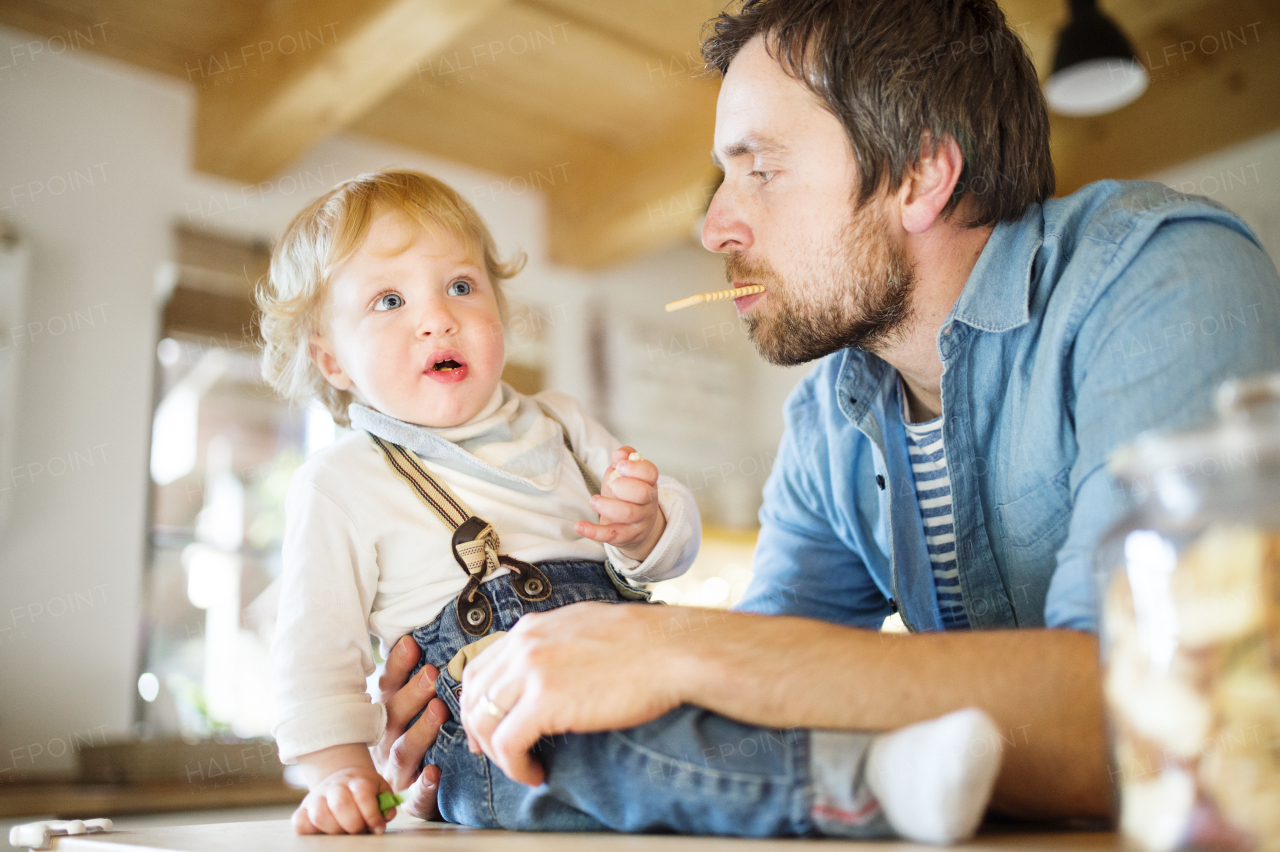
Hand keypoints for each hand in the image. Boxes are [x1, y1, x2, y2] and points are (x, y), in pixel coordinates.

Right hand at [293, 764, 392, 834]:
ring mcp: (316, 797)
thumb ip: (386, 802)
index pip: (363, 793)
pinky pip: (299, 822)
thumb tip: (386, 815)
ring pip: (320, 815)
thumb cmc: (364, 790)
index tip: (378, 826)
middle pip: (341, 804)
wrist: (341, 779)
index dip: (372, 813)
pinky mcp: (303, 810)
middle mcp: (334, 786)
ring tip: (344, 831)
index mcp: (356, 779)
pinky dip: (310, 830)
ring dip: (335, 829)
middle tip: (360, 830)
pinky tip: (323, 831)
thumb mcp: (379, 789)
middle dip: (354, 824)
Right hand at [369, 635, 448, 818]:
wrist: (397, 797)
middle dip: (412, 693)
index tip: (412, 643)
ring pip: (404, 751)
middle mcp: (384, 741)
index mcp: (384, 715)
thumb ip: (417, 677)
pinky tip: (434, 773)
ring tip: (439, 710)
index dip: (397, 665)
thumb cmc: (411, 738)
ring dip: (421, 730)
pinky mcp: (410, 799)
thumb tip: (425, 637)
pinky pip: (415, 795)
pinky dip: (424, 785)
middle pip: (394, 715)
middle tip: (432, 673)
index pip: (387, 687)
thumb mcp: (407, 707)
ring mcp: (396, 771)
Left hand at [458, 601, 686, 785]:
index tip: (487, 726)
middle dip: (477, 729)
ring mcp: (532, 670)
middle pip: (473, 694)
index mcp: (532, 628)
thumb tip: (547, 671)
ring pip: (484, 720)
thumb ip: (555, 644)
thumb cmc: (643, 643)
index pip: (479, 667)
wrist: (671, 649)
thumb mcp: (584, 628)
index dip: (476, 702)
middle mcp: (524, 645)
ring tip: (521, 766)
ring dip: (497, 752)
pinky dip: (514, 765)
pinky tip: (535, 772)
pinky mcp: (545, 700)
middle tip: (493, 753)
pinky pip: (508, 742)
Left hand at [574, 446, 665, 560]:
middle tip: (612, 485)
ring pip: (628, 513)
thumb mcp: (626, 474)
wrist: (635, 526)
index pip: (650, 472)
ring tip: (594, 501)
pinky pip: (611, 535)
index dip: (635, 468)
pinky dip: (593, 532)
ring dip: (607, 506)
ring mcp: (639, 521)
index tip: (620, 465)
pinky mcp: (626, 536)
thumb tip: (619, 453)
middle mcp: (648, 502)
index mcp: (649, 483)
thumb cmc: (627, 494)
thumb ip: (623, 459)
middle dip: (625, 487)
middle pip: (642, 493)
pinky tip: (579, 526)